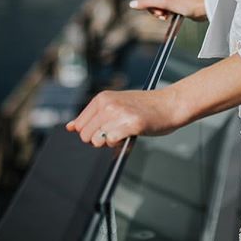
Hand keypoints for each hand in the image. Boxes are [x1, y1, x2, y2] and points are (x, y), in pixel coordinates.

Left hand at [65, 87, 180, 147]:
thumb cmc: (145, 106)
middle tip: (117, 130)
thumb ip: (93, 115)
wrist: (171, 103)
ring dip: (109, 141)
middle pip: (85, 135)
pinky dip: (119, 143)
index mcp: (103, 97)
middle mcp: (108, 104)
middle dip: (98, 138)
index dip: (91, 132)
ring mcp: (119, 113)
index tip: (106, 128)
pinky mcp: (130, 124)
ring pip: (97, 140)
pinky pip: (111, 142)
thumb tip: (69, 127)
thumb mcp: (116, 104)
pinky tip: (130, 133)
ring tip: (124, 131)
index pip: (79, 125)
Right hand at [130, 0, 204, 21]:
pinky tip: (170, 15)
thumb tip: (131, 4)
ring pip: (153, 6)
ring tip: (167, 14)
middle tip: (163, 13)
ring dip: (159, 13)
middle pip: (147, 0)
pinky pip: (161, 8)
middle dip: (154, 9)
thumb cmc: (185, 2)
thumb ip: (146, 3)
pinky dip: (164, 13)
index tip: (159, 10)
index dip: (148, 5)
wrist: (200, 8)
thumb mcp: (163, 2)